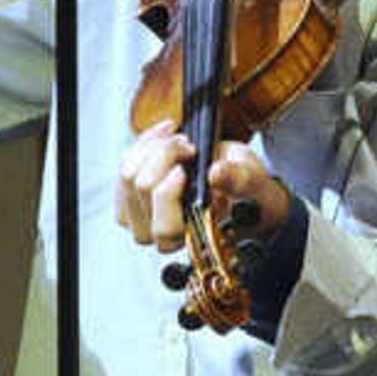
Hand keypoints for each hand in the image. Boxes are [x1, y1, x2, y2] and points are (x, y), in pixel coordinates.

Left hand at [114, 129, 287, 265]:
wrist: (237, 189)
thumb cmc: (246, 193)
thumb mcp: (252, 183)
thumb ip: (237, 180)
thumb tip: (215, 173)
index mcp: (189, 240)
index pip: (164, 226)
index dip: (170, 190)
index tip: (191, 160)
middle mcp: (158, 235)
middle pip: (142, 189)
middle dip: (166, 155)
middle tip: (190, 144)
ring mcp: (140, 216)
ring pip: (128, 174)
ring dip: (154, 147)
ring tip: (180, 139)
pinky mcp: (130, 195)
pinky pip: (124, 164)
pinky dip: (144, 144)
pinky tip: (165, 136)